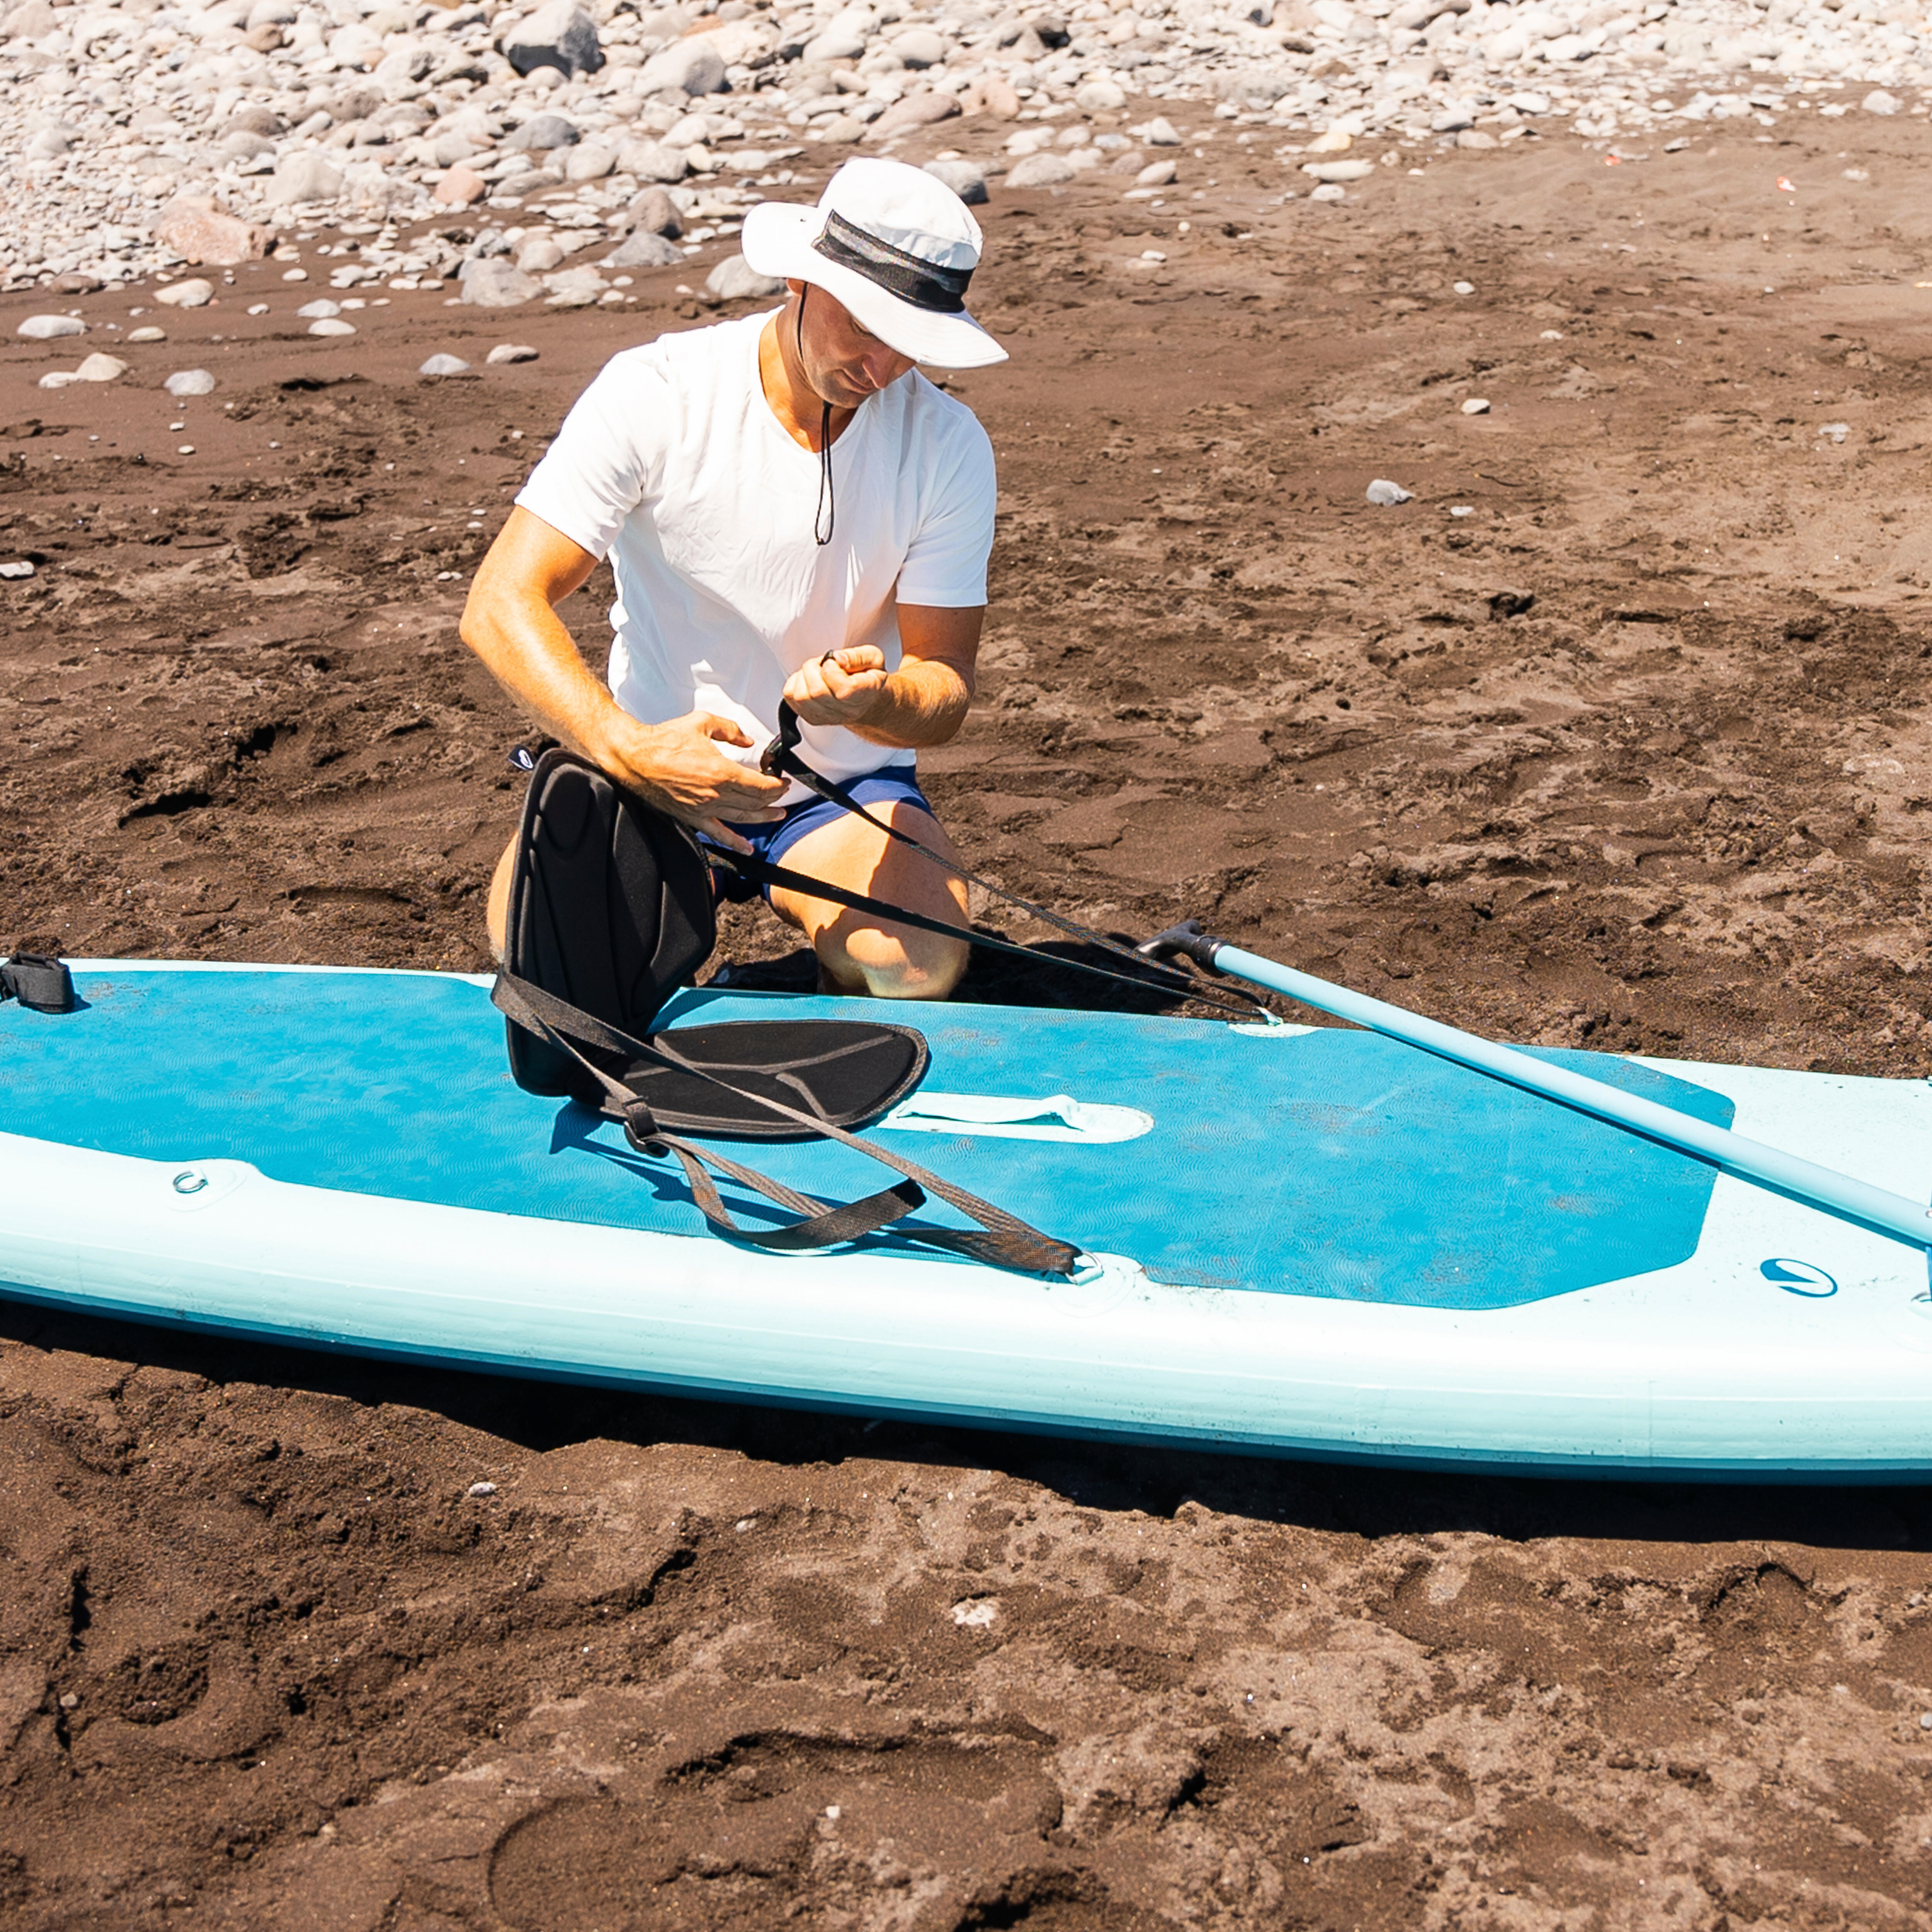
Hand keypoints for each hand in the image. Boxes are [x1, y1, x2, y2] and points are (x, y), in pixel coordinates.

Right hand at [594, 709, 787, 852]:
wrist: (635, 757)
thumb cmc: (663, 741)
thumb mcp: (702, 723)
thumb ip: (730, 730)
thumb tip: (746, 739)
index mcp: (721, 772)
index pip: (760, 786)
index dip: (777, 785)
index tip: (783, 781)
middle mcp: (715, 794)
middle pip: (755, 802)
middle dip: (774, 798)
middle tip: (783, 793)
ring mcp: (704, 809)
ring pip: (743, 818)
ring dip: (764, 818)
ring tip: (777, 815)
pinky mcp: (692, 817)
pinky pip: (718, 834)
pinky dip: (735, 842)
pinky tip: (747, 848)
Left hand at [783, 646, 889, 728]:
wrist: (866, 701)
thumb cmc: (867, 678)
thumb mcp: (873, 658)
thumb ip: (857, 656)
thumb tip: (837, 658)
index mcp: (865, 694)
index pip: (842, 689)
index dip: (832, 669)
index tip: (835, 662)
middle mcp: (846, 711)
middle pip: (816, 692)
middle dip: (813, 668)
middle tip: (823, 664)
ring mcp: (827, 717)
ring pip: (801, 696)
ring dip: (803, 676)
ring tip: (816, 672)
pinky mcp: (812, 717)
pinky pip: (790, 697)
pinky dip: (795, 683)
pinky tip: (809, 681)